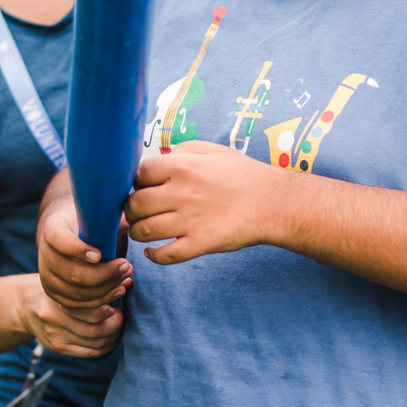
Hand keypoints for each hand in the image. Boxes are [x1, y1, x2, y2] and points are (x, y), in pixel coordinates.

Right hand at [16, 275, 123, 357]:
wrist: (24, 305)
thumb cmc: (53, 288)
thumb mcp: (68, 279)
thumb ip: (94, 282)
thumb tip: (128, 281)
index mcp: (56, 298)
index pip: (91, 305)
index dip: (112, 299)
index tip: (121, 291)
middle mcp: (53, 318)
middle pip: (95, 328)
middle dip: (116, 322)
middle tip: (121, 312)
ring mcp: (54, 336)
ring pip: (95, 342)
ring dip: (114, 335)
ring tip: (117, 323)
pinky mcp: (57, 347)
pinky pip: (89, 352)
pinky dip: (105, 346)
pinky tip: (111, 337)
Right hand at [36, 167, 132, 319]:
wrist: (67, 234)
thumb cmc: (87, 221)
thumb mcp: (94, 213)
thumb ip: (110, 215)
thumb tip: (134, 214)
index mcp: (52, 228)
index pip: (59, 240)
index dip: (78, 249)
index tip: (100, 254)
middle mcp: (44, 254)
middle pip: (73, 273)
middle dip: (104, 274)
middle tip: (127, 266)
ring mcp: (47, 276)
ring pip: (76, 294)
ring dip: (105, 290)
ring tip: (126, 279)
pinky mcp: (54, 293)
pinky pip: (76, 307)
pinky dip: (99, 304)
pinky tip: (117, 294)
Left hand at [127, 140, 285, 265]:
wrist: (274, 203)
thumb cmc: (244, 174)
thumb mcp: (213, 150)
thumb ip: (182, 151)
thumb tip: (158, 159)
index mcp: (182, 166)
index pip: (138, 173)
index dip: (135, 181)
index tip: (142, 187)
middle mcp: (181, 193)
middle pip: (134, 204)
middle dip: (131, 209)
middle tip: (139, 211)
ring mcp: (189, 221)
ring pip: (143, 231)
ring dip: (137, 232)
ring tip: (144, 230)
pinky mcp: (200, 244)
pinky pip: (165, 255)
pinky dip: (153, 256)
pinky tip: (152, 252)